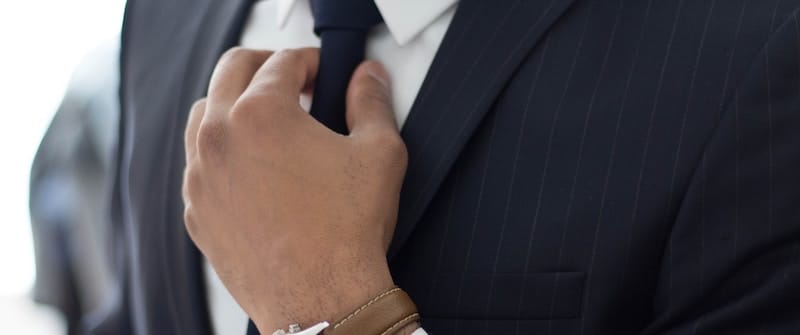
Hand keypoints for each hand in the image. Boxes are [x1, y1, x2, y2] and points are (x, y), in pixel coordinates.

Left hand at [182, 47, 408, 331]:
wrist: (321, 299)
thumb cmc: (347, 232)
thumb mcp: (379, 154)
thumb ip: (372, 103)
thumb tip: (368, 79)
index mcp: (261, 114)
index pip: (282, 61)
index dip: (310, 61)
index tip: (322, 73)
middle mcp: (220, 138)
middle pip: (231, 71)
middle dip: (266, 67)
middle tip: (293, 82)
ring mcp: (200, 177)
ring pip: (204, 114)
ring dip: (235, 105)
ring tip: (268, 122)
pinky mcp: (196, 211)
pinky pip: (198, 164)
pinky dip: (221, 152)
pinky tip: (252, 168)